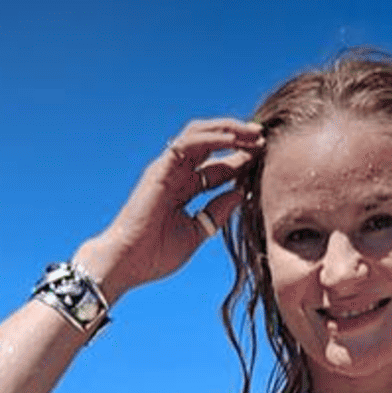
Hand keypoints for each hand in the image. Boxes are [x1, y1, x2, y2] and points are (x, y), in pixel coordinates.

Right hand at [76, 117, 263, 299]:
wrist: (128, 262)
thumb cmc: (155, 254)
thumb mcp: (196, 233)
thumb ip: (216, 213)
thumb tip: (240, 194)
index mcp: (184, 190)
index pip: (217, 168)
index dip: (240, 161)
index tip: (264, 159)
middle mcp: (176, 174)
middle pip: (211, 146)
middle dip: (238, 139)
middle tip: (263, 139)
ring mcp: (167, 169)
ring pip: (201, 135)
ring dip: (228, 131)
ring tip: (253, 133)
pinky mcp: (160, 169)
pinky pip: (189, 143)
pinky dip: (212, 137)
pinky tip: (233, 138)